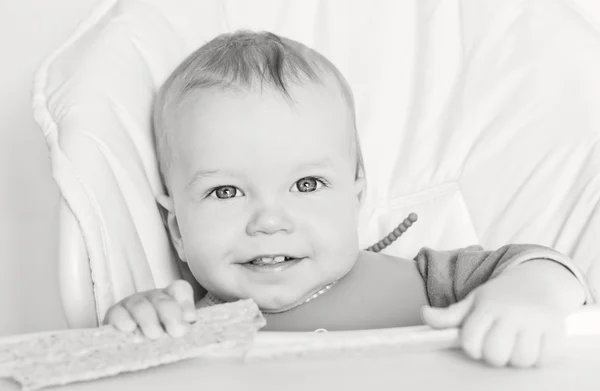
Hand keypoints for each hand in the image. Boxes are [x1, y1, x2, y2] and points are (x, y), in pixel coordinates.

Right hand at [103, 280, 196, 339]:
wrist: (129, 350)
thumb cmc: (160, 341)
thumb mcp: (175, 334)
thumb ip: (183, 327)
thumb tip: (188, 323)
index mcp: (171, 299)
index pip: (180, 290)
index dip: (186, 303)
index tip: (190, 319)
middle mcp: (152, 298)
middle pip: (163, 301)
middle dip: (171, 316)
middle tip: (176, 333)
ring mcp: (132, 304)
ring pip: (141, 306)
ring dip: (149, 321)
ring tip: (155, 335)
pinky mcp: (114, 314)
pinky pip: (117, 313)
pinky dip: (123, 320)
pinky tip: (129, 329)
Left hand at [421, 274, 566, 367]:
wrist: (537, 280)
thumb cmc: (500, 296)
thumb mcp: (473, 301)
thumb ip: (449, 314)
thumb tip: (424, 314)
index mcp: (487, 306)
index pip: (471, 342)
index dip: (472, 347)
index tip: (478, 341)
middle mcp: (511, 312)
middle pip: (495, 355)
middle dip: (494, 354)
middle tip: (498, 343)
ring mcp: (535, 320)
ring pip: (521, 360)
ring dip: (517, 357)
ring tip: (516, 343)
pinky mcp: (556, 328)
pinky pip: (545, 358)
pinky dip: (540, 356)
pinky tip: (534, 343)